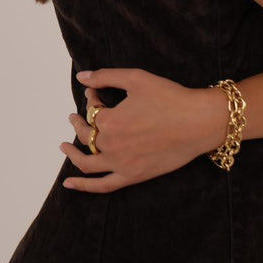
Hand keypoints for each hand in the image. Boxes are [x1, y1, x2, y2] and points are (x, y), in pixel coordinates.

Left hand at [59, 67, 223, 193]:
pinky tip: (69, 183)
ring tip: (65, 146)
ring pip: (87, 163)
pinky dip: (83, 186)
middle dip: (79, 121)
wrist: (198, 122)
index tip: (96, 93)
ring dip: (72, 153)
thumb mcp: (136, 79)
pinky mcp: (133, 176)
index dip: (91, 99)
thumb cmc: (169, 97)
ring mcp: (121, 164)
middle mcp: (111, 144)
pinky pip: (102, 186)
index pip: (91, 110)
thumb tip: (81, 76)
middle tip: (77, 115)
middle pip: (86, 134)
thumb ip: (105, 77)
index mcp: (110, 121)